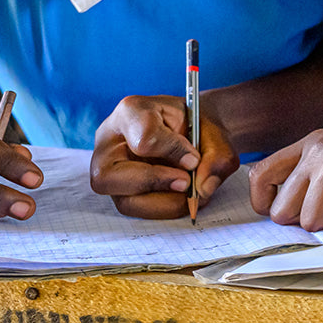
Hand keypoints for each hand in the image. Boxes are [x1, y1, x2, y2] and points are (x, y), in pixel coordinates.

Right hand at [91, 95, 238, 218]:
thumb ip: (214, 158)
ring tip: (189, 192)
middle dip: (154, 183)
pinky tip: (181, 197)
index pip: (143, 138)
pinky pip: (135, 210)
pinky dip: (164, 209)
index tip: (193, 158)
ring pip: (123, 201)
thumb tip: (203, 188)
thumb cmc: (199, 128)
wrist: (197, 132)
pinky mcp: (120, 191)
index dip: (172, 152)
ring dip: (163, 203)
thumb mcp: (214, 133)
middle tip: (185, 183)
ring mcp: (110, 170)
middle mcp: (109, 142)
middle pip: (107, 176)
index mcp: (131, 111)